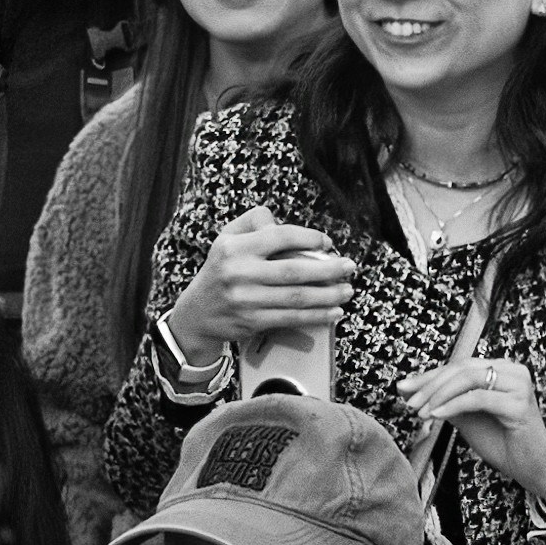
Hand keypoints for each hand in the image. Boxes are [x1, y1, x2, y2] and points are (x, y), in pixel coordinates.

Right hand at [162, 204, 355, 355]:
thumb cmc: (221, 271)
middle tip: (349, 267)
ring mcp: (246, 300)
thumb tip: (281, 221)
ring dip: (328, 295)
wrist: (196, 314)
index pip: (280, 236)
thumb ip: (254, 222)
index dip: (309, 238)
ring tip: (347, 290)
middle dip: (328, 270)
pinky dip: (316, 316)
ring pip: (296, 297)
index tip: (327, 243)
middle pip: (294, 270)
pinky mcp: (252, 322)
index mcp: (235, 248)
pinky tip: (333, 312)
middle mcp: (239, 273)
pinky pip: (291, 318)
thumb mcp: (227, 238)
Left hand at [400, 351, 545, 492]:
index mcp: (501, 369)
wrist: (531, 467)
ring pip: (469, 379)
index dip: (429, 376)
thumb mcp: (466, 417)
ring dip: (439, 394)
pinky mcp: (520, 404)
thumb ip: (444, 400)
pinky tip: (437, 416)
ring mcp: (519, 385)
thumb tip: (409, 390)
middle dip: (431, 384)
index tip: (404, 388)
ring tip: (421, 412)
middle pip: (462, 368)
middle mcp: (513, 370)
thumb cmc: (501, 441)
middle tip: (410, 402)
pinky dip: (453, 406)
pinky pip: (478, 399)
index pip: (459, 365)